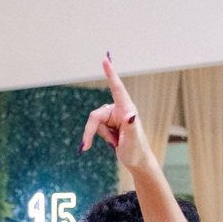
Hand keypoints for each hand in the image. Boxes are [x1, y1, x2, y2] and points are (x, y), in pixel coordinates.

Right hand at [79, 56, 150, 171]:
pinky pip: (96, 128)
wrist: (137, 161)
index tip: (105, 60)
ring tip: (115, 143)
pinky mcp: (108, 125)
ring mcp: (113, 118)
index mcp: (126, 109)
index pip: (117, 88)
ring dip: (99, 136)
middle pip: (96, 116)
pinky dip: (98, 137)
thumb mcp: (133, 140)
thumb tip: (130, 115)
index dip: (110, 74)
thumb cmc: (137, 151)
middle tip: (86, 146)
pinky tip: (112, 142)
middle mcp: (119, 111)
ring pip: (95, 123)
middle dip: (90, 131)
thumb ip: (131, 127)